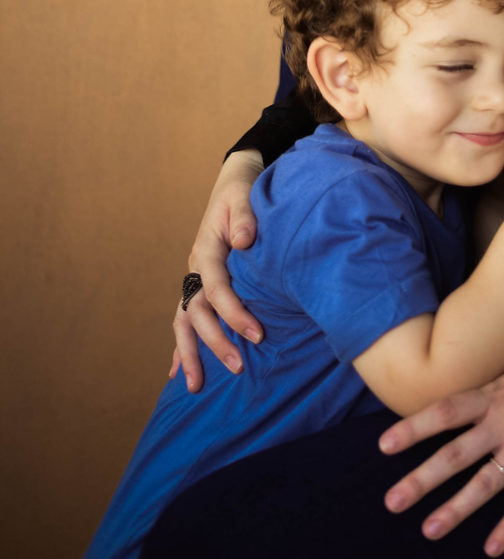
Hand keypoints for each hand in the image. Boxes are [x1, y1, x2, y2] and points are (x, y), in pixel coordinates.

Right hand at [169, 150, 265, 391]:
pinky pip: (186, 320)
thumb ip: (245, 216)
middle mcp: (195, 269)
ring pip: (184, 322)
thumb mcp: (245, 196)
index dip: (234, 313)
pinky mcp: (199, 285)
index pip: (217, 289)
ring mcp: (194, 279)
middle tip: (238, 368)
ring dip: (190, 354)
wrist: (234, 185)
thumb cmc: (242, 192)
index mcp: (206, 250)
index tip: (257, 334)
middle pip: (197, 313)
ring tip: (194, 387)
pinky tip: (177, 373)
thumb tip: (244, 241)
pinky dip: (181, 347)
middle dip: (214, 343)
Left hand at [377, 339, 503, 554]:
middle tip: (392, 502)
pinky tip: (492, 548)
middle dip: (421, 480)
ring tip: (429, 530)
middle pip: (454, 454)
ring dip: (456, 509)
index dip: (413, 428)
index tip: (384, 446)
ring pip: (485, 483)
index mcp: (494, 394)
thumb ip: (495, 372)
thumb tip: (474, 372)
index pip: (445, 411)